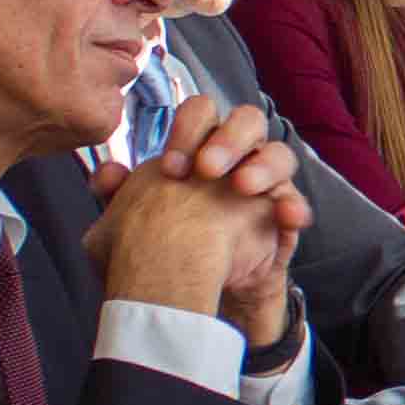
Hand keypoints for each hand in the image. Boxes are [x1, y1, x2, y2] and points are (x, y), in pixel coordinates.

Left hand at [87, 98, 305, 326]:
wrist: (195, 291)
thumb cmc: (168, 239)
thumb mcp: (134, 218)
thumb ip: (119, 193)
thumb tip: (107, 174)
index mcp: (200, 144)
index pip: (202, 113)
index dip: (188, 129)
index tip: (170, 168)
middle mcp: (237, 155)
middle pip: (247, 120)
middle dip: (228, 140)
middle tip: (207, 170)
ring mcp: (266, 184)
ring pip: (280, 154)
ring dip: (263, 166)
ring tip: (243, 188)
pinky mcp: (283, 217)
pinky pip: (297, 204)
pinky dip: (293, 206)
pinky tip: (285, 217)